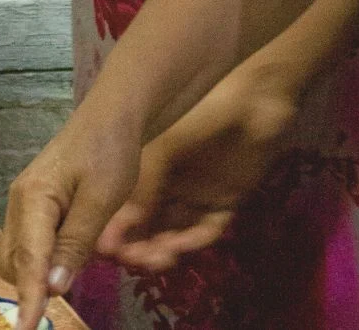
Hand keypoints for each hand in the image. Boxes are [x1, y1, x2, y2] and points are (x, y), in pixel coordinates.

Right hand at [0, 108, 142, 329]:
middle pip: (15, 262)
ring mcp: (25, 202)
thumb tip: (52, 287)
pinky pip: (31, 242)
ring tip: (68, 277)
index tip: (27, 329)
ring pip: (20, 255)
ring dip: (37, 274)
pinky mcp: (36, 204)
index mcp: (33, 199)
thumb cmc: (110, 151)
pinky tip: (68, 258)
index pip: (28, 260)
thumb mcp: (101, 199)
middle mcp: (20, 202)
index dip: (29, 299)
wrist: (112, 116)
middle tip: (62, 301)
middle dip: (31, 286)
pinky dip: (44, 258)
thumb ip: (75, 244)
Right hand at [96, 63, 298, 272]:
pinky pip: (207, 227)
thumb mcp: (161, 147)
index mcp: (149, 165)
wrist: (253, 97)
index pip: (128, 206)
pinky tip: (177, 248)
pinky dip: (191, 241)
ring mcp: (198, 191)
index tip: (105, 250)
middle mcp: (170, 181)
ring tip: (152, 261)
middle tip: (130, 262)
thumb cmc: (199, 113)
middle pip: (151, 224)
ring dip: (162, 249)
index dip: (116, 229)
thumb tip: (117, 228)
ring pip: (176, 230)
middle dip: (138, 245)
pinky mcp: (226, 199)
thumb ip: (142, 188)